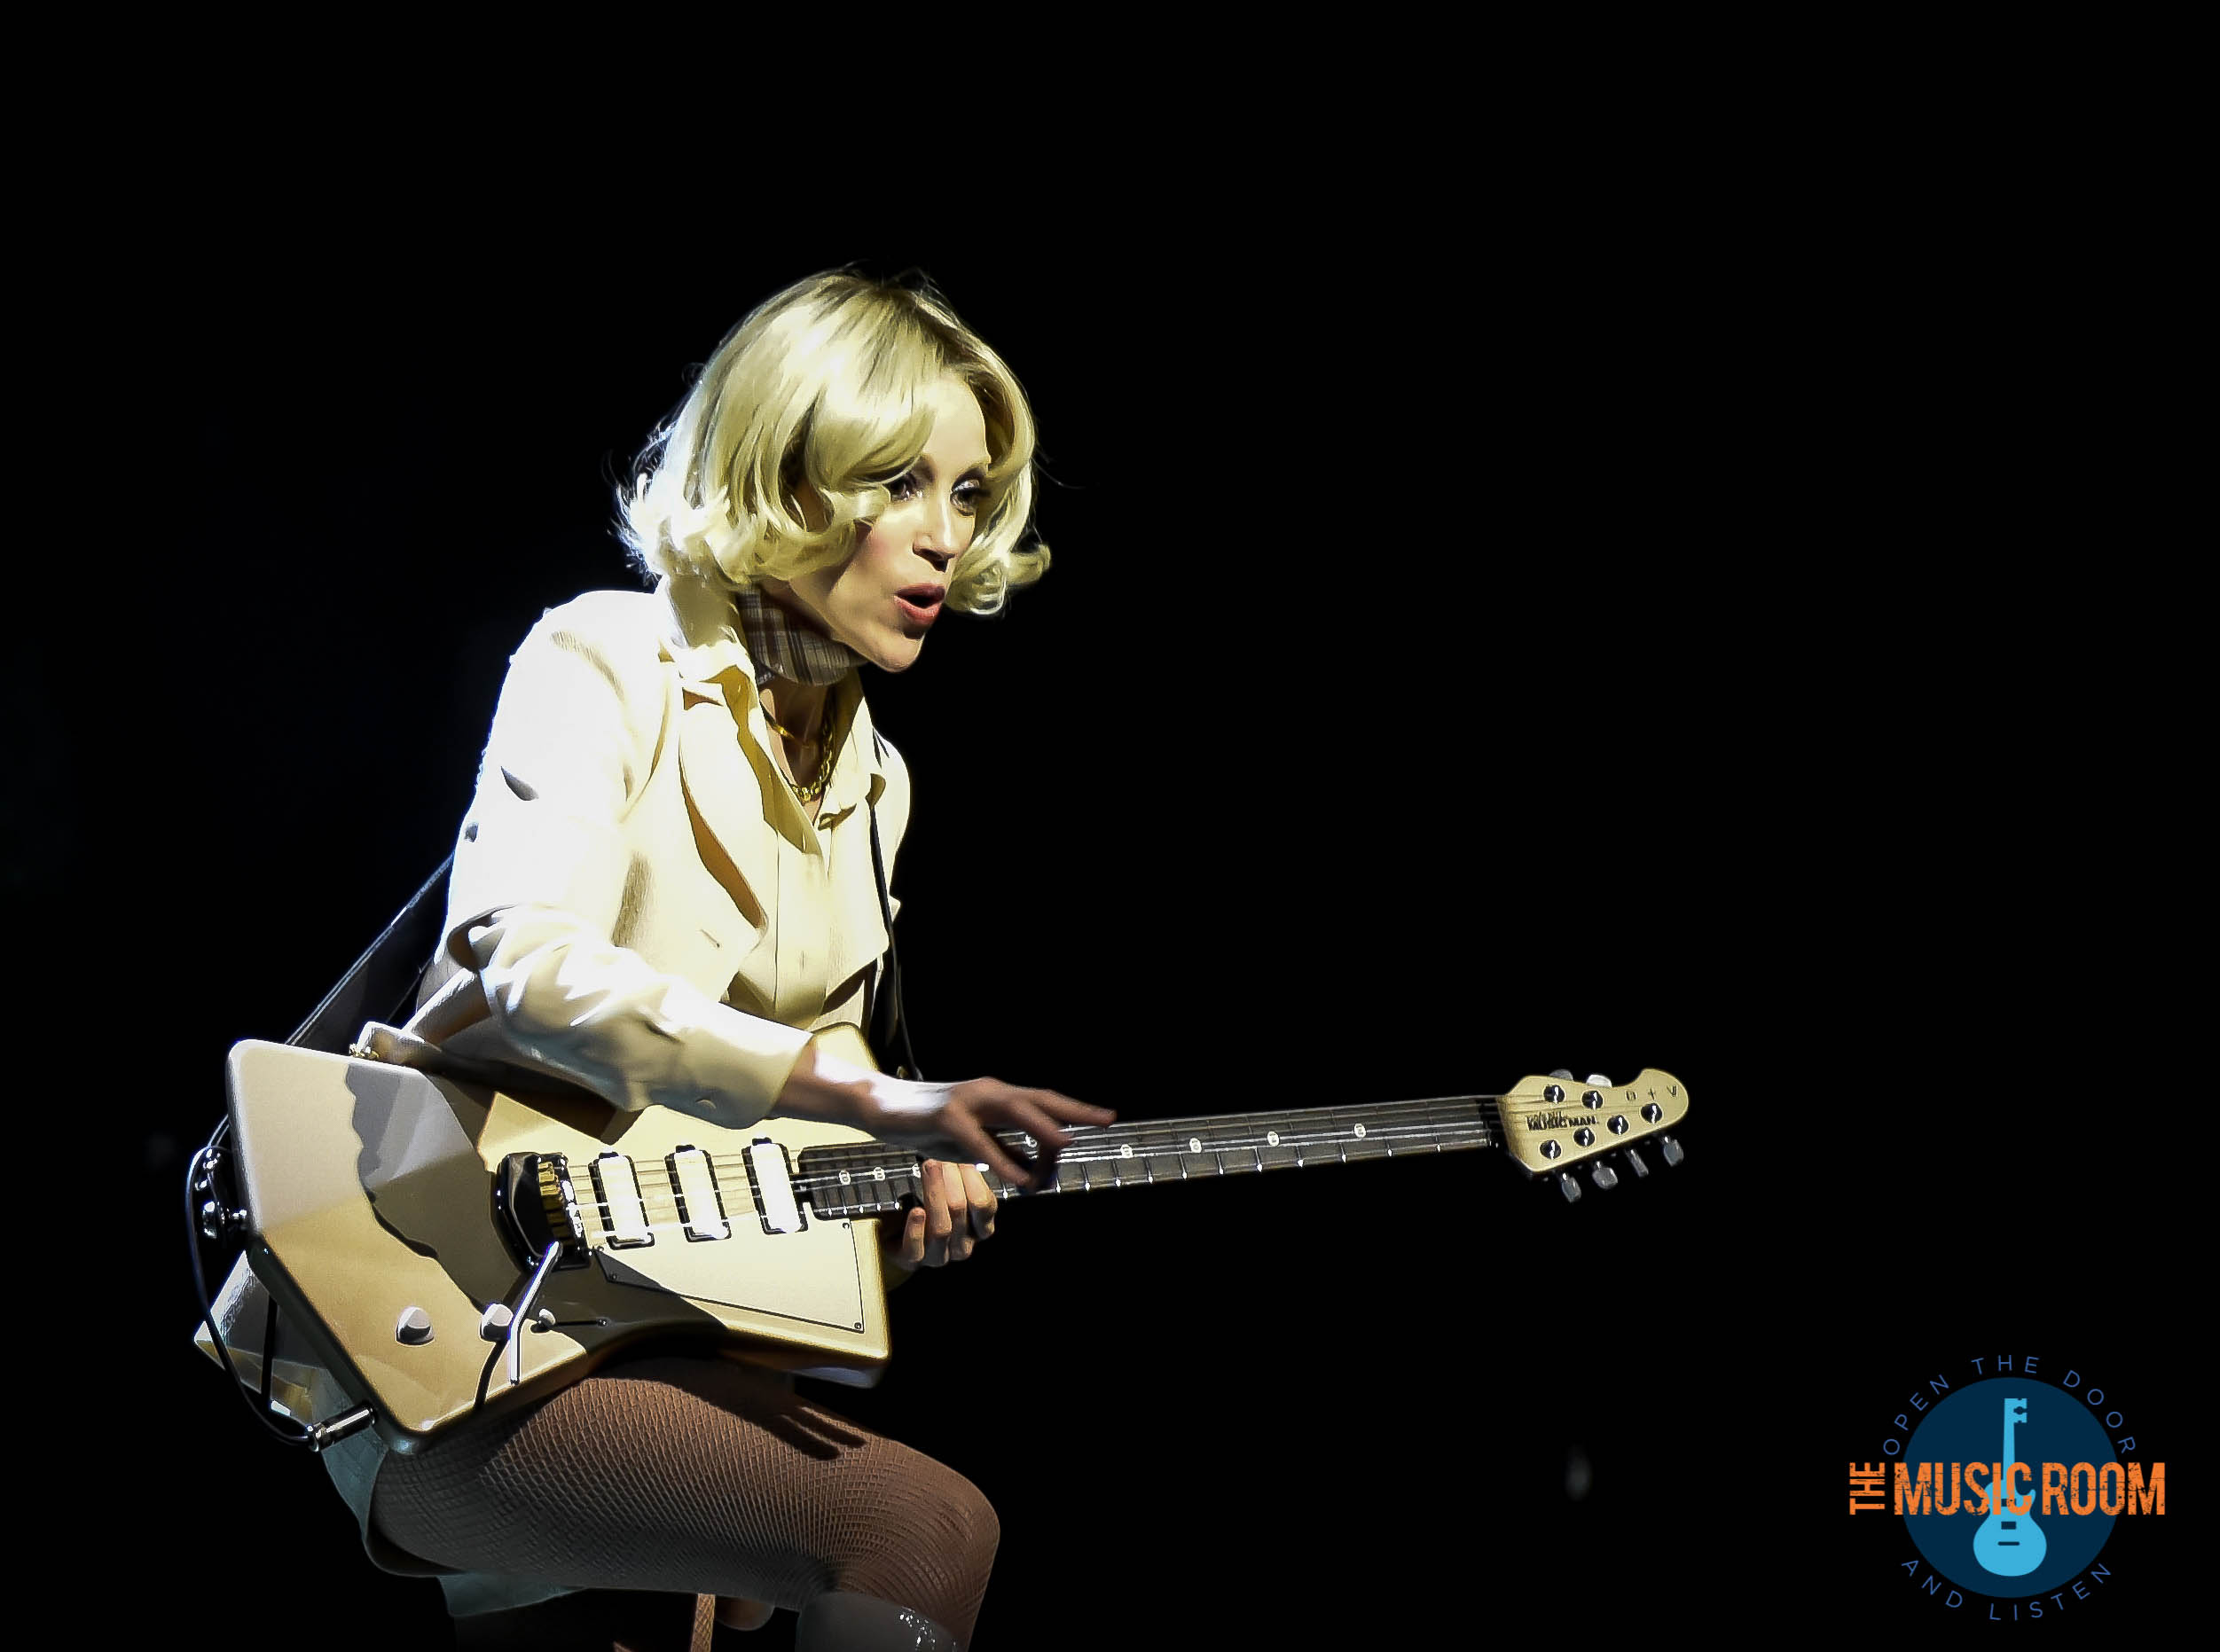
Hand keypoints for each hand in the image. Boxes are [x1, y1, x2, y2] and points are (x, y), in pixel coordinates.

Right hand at [778, 1047, 1114, 1187]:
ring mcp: (967, 1102)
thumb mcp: (970, 1139)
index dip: (1074, 1109)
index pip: (1043, 1100)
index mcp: (996, 1095)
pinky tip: (1019, 1178)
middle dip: (1074, 1110)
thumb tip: (1030, 1168)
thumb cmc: (927, 1124)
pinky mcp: (945, 1118)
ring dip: (1044, 1131)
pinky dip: (1003, 1161)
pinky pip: (982, 1143)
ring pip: (1015, 1111)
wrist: (880, 1107)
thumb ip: (999, 1148)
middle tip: (1107, 1120)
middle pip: (1039, 1099)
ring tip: (1067, 1149)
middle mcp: (987, 1092)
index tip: (1106, 1117)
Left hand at [885, 1159, 997, 1273]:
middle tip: (939, 1158)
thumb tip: (977, 1147)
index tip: (960, 1155)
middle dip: (949, 1180)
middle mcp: (963, 1245)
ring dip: (934, 1196)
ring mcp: (939, 1255)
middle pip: (960, 1211)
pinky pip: (917, 1249)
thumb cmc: (932, 1201)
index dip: (972, 1179)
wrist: (899, 1228)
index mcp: (980, 1228)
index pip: (984, 1205)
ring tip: (928, 1171)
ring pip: (942, 1229)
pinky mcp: (913, 1260)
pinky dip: (916, 1229)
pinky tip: (916, 1210)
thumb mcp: (954, 1185)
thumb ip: (968, 1173)